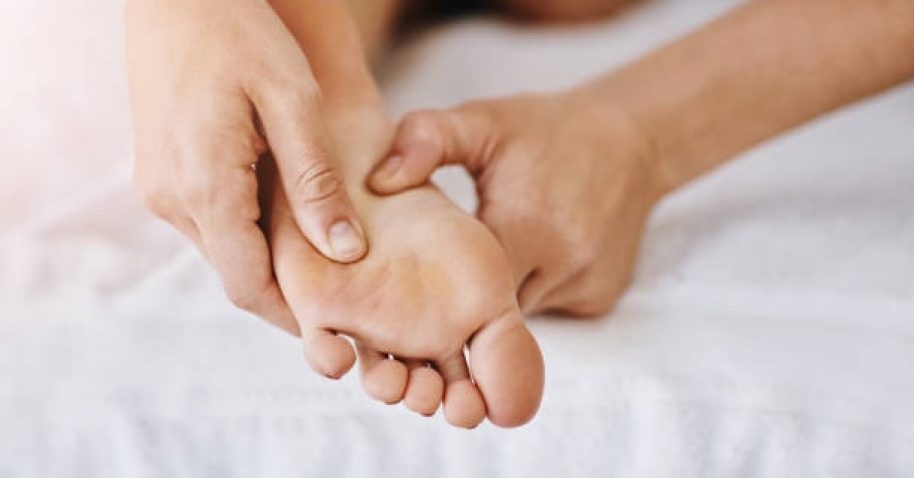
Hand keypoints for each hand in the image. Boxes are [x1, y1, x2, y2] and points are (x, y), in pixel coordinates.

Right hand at [126, 0, 365, 330]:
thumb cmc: (239, 30)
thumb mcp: (292, 101)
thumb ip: (316, 182)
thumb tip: (345, 252)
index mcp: (204, 187)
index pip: (250, 286)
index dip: (296, 315)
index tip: (343, 327)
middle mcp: (171, 198)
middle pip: (236, 274)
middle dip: (288, 293)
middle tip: (345, 300)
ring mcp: (159, 186)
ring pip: (223, 250)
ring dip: (268, 261)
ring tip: (327, 260)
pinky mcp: (159, 172)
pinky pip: (210, 221)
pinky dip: (248, 231)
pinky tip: (289, 217)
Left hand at [369, 93, 663, 315]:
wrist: (633, 139)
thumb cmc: (548, 129)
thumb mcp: (484, 120)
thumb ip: (425, 139)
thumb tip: (377, 180)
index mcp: (525, 224)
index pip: (461, 284)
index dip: (428, 288)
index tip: (401, 278)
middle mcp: (561, 264)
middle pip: (488, 310)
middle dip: (457, 302)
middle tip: (424, 282)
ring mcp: (585, 286)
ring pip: (517, 314)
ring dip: (492, 300)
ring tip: (468, 270)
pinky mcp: (600, 298)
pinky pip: (548, 308)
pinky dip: (528, 291)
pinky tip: (522, 260)